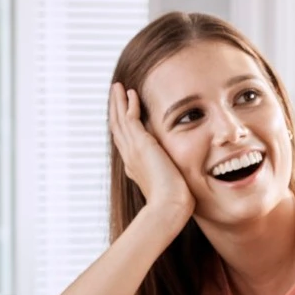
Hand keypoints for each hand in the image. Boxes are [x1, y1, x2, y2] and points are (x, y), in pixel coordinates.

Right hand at [109, 82, 194, 224]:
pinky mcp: (140, 144)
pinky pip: (130, 118)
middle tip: (115, 94)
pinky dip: (129, 105)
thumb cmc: (173, 202)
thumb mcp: (169, 185)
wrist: (169, 206)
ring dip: (118, 102)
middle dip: (116, 110)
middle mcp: (130, 156)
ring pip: (120, 120)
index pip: (125, 140)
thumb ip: (169, 177)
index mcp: (134, 166)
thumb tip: (179, 179)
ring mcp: (132, 150)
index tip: (123, 113)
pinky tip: (131, 92)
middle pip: (117, 128)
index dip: (122, 125)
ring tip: (117, 87)